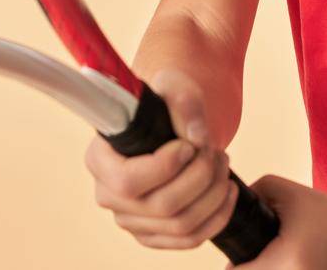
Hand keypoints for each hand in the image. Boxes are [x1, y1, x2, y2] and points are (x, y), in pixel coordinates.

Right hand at [83, 68, 238, 249]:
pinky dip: (217, 217)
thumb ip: (184, 102)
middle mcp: (107, 194)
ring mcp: (129, 219)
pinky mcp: (152, 234)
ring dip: (213, 195)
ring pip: (180, 225)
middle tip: (216, 152)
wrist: (172, 122)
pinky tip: (228, 191)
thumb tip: (198, 137)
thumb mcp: (174, 86)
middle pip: (161, 206)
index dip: (164, 167)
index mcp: (99, 158)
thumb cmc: (168, 102)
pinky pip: (189, 239)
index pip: (127, 180)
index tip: (188, 145)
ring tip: (223, 164)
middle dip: (200, 178)